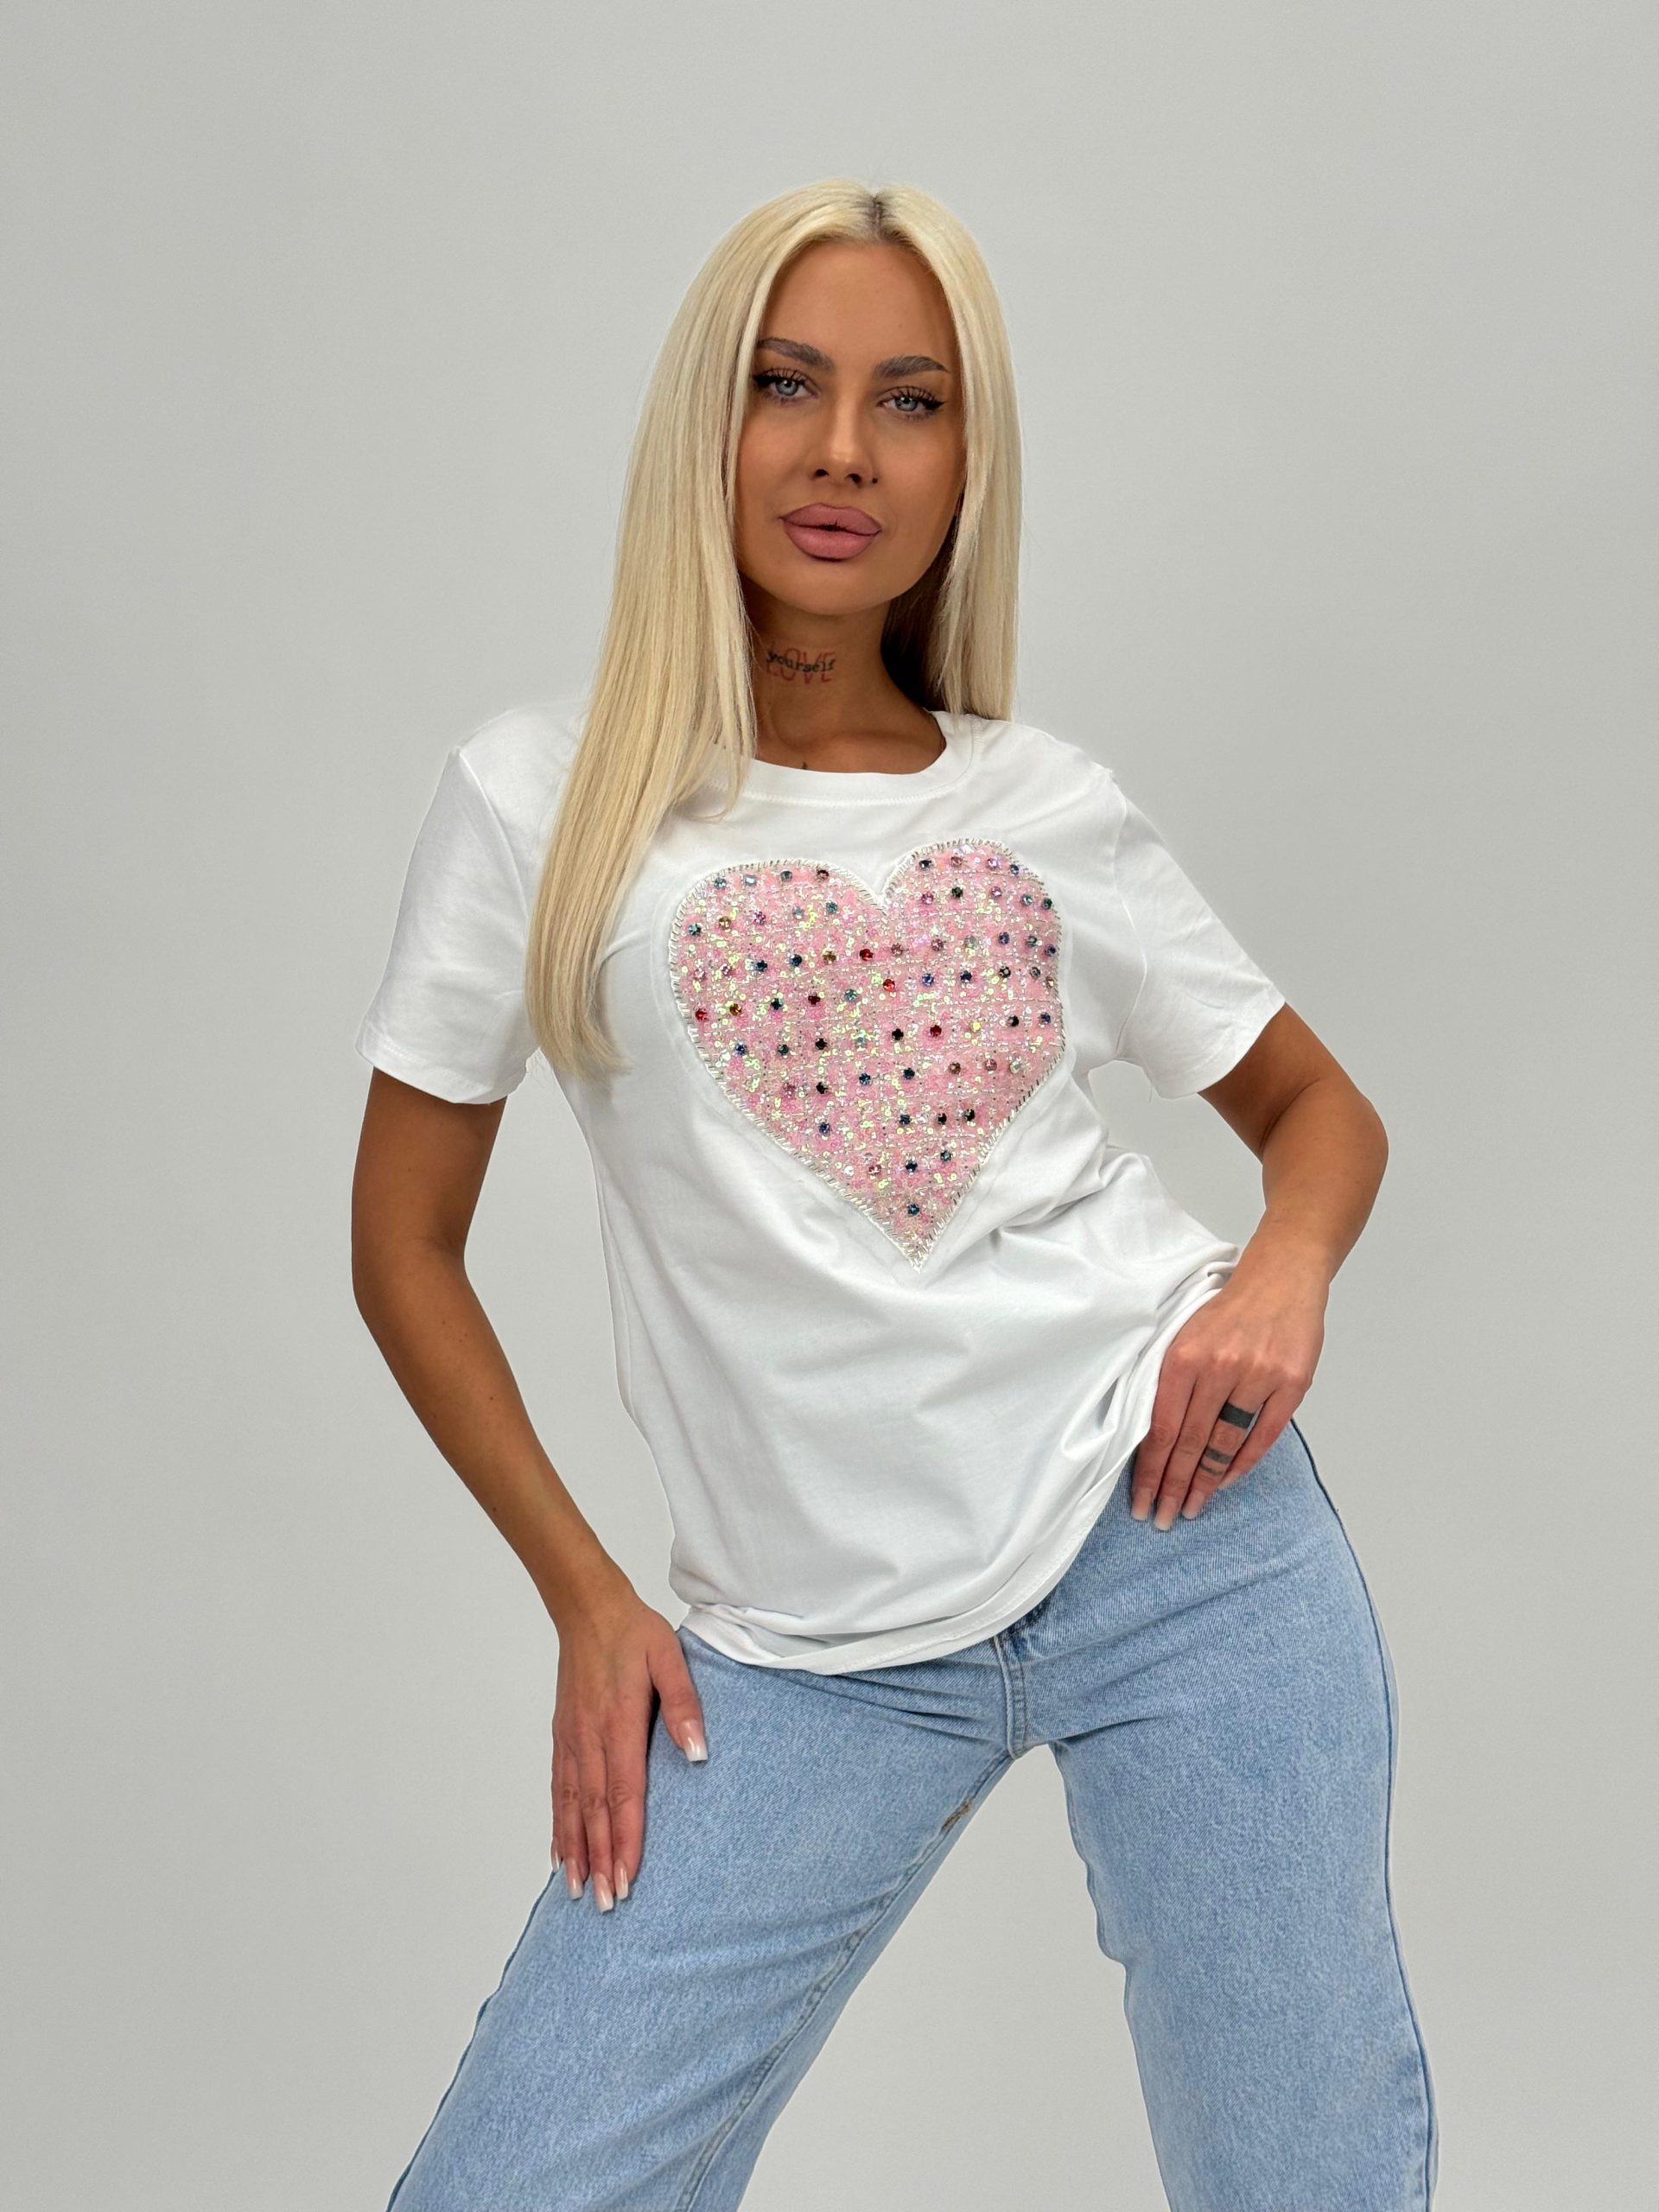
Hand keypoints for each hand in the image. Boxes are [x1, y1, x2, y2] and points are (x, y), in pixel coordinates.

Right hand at [550, 1575, 707, 1911]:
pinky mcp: (563, 1734)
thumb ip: (684, 1705)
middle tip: (606, 1903)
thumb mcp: (670, 1658)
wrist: (586, 1608)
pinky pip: (558, 1788)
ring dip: (575, 1850)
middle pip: (593, 1810)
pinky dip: (558, 1824)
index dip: (625, 1838)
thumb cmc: (633, 1632)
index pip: (622, 1793)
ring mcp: (571, 1738)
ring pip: (570, 1805)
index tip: (628, 1877)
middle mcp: (589, 1738)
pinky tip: (561, 1850)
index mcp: (618, 1723)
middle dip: (601, 1859)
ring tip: (578, 1891)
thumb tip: (699, 1753)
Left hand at [1129, 1265, 1325, 1529]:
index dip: (1151, 1470)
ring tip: (1192, 1507)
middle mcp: (1219, 1367)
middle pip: (1190, 1441)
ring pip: (1225, 1442)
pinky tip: (1224, 1480)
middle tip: (1162, 1517)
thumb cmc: (1227, 1311)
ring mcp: (1258, 1376)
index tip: (1142, 1500)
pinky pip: (1263, 1434)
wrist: (1280, 1279)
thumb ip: (1169, 1381)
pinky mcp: (1291, 1383)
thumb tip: (1149, 1438)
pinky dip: (1242, 1462)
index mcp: (1184, 1356)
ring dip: (1206, 1480)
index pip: (1161, 1427)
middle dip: (1173, 1486)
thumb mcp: (1185, 1335)